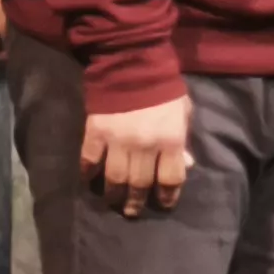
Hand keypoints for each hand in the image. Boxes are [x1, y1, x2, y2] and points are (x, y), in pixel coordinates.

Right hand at [81, 97, 191, 219]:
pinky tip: (89, 180)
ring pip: (115, 178)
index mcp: (170, 140)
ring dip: (114, 194)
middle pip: (141, 183)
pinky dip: (89, 172)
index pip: (171, 178)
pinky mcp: (96, 132)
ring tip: (113, 202)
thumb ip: (182, 140)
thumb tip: (184, 165)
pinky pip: (90, 159)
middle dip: (137, 201)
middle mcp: (144, 145)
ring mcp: (117, 140)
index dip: (168, 195)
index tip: (164, 203)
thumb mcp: (182, 112)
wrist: (132, 63)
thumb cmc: (163, 89)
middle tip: (133, 211)